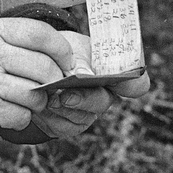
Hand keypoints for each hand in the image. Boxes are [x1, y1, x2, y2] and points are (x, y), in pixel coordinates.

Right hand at [0, 18, 74, 134]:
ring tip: (26, 99)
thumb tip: (54, 53)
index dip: (61, 49)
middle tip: (52, 85)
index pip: (40, 33)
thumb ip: (11, 39)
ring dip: (38, 101)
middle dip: (55, 80)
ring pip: (35, 95)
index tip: (67, 60)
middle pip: (44, 67)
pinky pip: (21, 115)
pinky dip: (21, 117)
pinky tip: (8, 111)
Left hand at [31, 30, 150, 137]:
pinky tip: (39, 106)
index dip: (133, 84)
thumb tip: (82, 73)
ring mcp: (88, 112)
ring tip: (47, 98)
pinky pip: (62, 127)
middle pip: (102, 102)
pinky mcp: (68, 125)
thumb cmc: (61, 51)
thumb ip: (79, 58)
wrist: (36, 64)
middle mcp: (105, 95)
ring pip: (80, 118)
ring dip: (62, 109)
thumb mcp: (70, 46)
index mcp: (112, 72)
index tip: (120, 81)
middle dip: (83, 99)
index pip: (136, 83)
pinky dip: (48, 117)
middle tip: (65, 95)